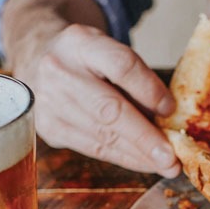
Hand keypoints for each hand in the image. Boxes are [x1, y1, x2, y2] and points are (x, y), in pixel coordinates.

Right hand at [2, 0, 179, 174]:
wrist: (38, 58)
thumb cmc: (87, 61)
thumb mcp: (109, 52)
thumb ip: (137, 80)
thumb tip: (169, 121)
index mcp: (81, 42)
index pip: (120, 65)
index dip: (148, 90)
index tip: (171, 109)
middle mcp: (59, 70)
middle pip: (109, 109)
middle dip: (144, 138)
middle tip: (171, 158)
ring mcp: (49, 102)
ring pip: (102, 135)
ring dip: (138, 156)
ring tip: (165, 166)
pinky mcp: (48, 128)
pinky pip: (94, 149)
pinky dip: (123, 158)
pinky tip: (144, 163)